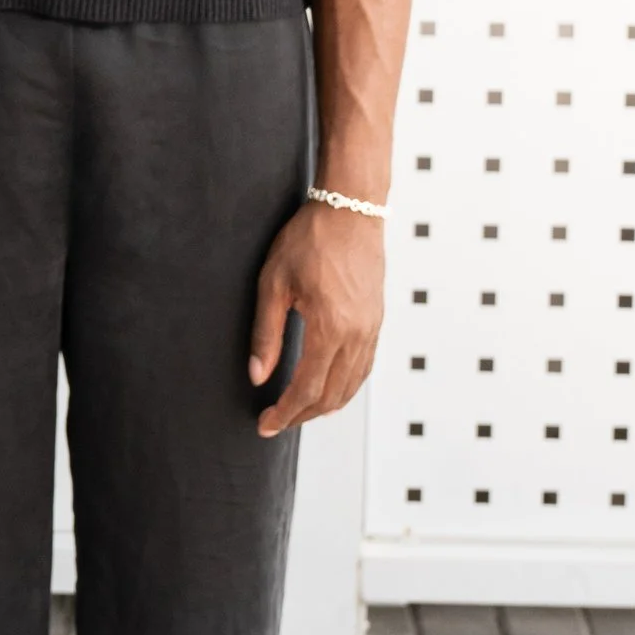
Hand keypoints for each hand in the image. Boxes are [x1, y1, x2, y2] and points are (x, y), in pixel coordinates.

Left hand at [248, 197, 382, 438]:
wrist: (351, 210)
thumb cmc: (310, 238)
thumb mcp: (274, 283)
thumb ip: (266, 334)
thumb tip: (258, 376)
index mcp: (330, 327)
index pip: (307, 388)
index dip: (284, 412)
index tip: (265, 424)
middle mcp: (357, 334)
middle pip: (331, 395)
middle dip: (301, 415)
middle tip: (276, 422)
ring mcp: (372, 329)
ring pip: (351, 386)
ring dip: (324, 406)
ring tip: (297, 412)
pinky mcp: (377, 321)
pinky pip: (363, 367)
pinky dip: (345, 387)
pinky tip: (328, 389)